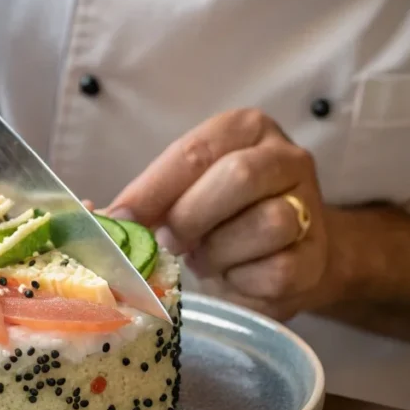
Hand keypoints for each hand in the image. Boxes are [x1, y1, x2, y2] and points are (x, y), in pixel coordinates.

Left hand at [110, 109, 340, 320]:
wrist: (284, 257)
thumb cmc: (219, 219)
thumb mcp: (183, 195)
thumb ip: (146, 201)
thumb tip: (94, 218)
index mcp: (246, 129)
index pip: (195, 150)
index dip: (152, 189)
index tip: (119, 220)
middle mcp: (286, 158)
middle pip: (238, 177)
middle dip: (191, 216)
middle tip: (169, 241)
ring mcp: (309, 207)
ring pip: (264, 224)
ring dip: (217, 252)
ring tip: (204, 257)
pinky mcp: (314, 259)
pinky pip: (274, 271)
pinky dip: (240, 280)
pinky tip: (233, 275)